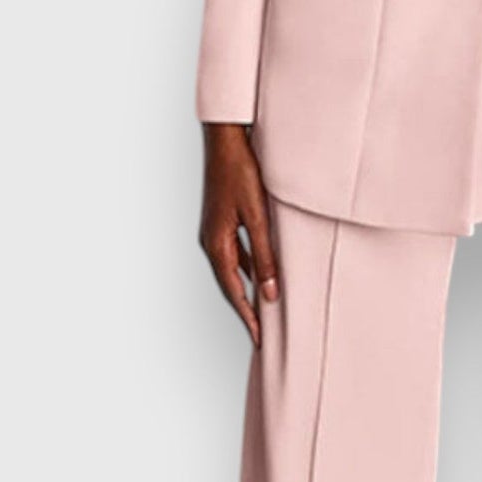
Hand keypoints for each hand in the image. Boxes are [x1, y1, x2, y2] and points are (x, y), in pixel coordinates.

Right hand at [199, 122, 278, 345]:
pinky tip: (260, 273)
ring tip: (263, 310)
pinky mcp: (221, 221)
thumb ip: (266, 256)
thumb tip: (271, 294)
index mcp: (217, 245)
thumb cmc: (241, 173)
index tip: (260, 340)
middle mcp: (211, 241)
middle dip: (246, 310)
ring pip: (232, 270)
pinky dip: (247, 269)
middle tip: (261, 334)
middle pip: (230, 285)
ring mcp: (214, 231)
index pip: (235, 292)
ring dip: (246, 290)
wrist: (226, 140)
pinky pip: (234, 255)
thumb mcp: (258, 217)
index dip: (248, 317)